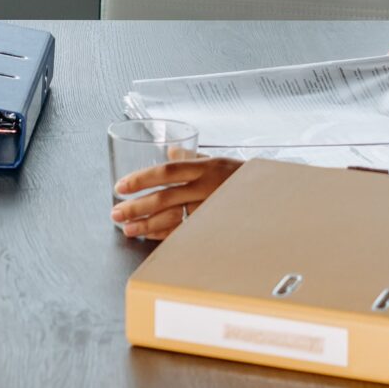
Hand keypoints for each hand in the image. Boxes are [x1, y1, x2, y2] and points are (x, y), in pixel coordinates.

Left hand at [110, 156, 242, 240]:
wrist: (272, 198)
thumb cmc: (240, 179)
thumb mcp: (217, 160)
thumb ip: (190, 156)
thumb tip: (169, 151)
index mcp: (204, 168)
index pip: (166, 172)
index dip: (141, 179)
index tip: (120, 186)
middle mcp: (206, 189)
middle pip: (165, 198)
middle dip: (136, 207)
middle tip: (116, 212)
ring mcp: (211, 211)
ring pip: (173, 219)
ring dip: (147, 225)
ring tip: (127, 228)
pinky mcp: (214, 228)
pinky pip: (185, 234)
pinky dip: (164, 235)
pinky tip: (148, 236)